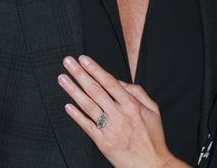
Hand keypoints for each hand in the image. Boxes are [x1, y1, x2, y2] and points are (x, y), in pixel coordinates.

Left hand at [58, 55, 187, 167]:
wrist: (151, 165)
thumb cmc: (153, 138)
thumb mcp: (153, 110)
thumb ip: (138, 92)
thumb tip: (120, 82)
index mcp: (131, 105)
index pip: (109, 82)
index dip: (95, 69)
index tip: (83, 59)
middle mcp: (119, 114)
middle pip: (95, 90)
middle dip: (79, 74)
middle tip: (68, 62)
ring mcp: (109, 129)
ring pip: (87, 105)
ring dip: (73, 90)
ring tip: (62, 78)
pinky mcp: (102, 142)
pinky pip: (86, 126)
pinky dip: (76, 115)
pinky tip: (67, 106)